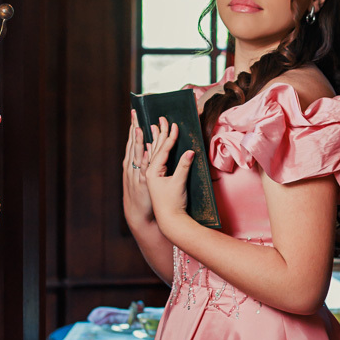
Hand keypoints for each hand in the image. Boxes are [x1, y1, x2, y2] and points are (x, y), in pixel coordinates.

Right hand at [122, 112, 154, 227]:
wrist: (139, 215)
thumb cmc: (145, 196)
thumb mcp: (144, 176)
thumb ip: (146, 160)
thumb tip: (150, 147)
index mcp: (134, 163)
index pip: (135, 141)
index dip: (135, 127)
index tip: (135, 113)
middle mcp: (133, 167)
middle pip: (134, 143)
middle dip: (134, 127)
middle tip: (134, 112)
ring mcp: (136, 174)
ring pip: (137, 154)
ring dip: (137, 141)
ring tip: (137, 127)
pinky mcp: (142, 182)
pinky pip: (144, 168)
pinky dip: (142, 158)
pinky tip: (143, 150)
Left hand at [142, 117, 193, 233]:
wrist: (169, 220)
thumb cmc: (173, 204)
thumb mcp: (179, 184)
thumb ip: (183, 166)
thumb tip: (190, 151)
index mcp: (152, 171)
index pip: (162, 150)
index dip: (169, 137)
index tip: (173, 125)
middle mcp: (149, 172)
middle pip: (155, 148)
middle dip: (159, 133)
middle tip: (161, 119)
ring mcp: (151, 176)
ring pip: (153, 153)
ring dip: (155, 139)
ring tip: (153, 126)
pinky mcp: (155, 180)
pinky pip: (154, 160)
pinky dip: (154, 151)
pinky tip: (151, 145)